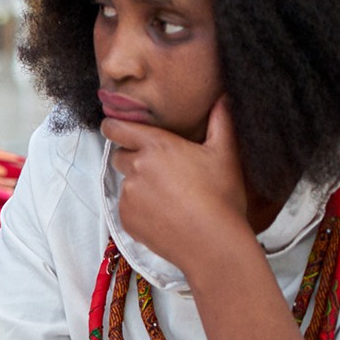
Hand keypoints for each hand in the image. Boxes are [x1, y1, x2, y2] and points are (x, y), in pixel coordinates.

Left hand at [101, 98, 249, 275]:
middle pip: (121, 156)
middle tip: (162, 170)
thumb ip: (221, 120)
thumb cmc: (221, 196)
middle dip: (134, 158)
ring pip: (126, 183)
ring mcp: (128, 195)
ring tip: (169, 196)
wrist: (212, 243)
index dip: (114, 126)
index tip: (117, 129)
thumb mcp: (226, 153)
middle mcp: (135, 168)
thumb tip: (223, 97)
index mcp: (155, 146)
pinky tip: (165, 214)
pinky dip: (140, 209)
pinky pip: (127, 207)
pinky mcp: (125, 219)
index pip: (116, 128)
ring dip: (140, 185)